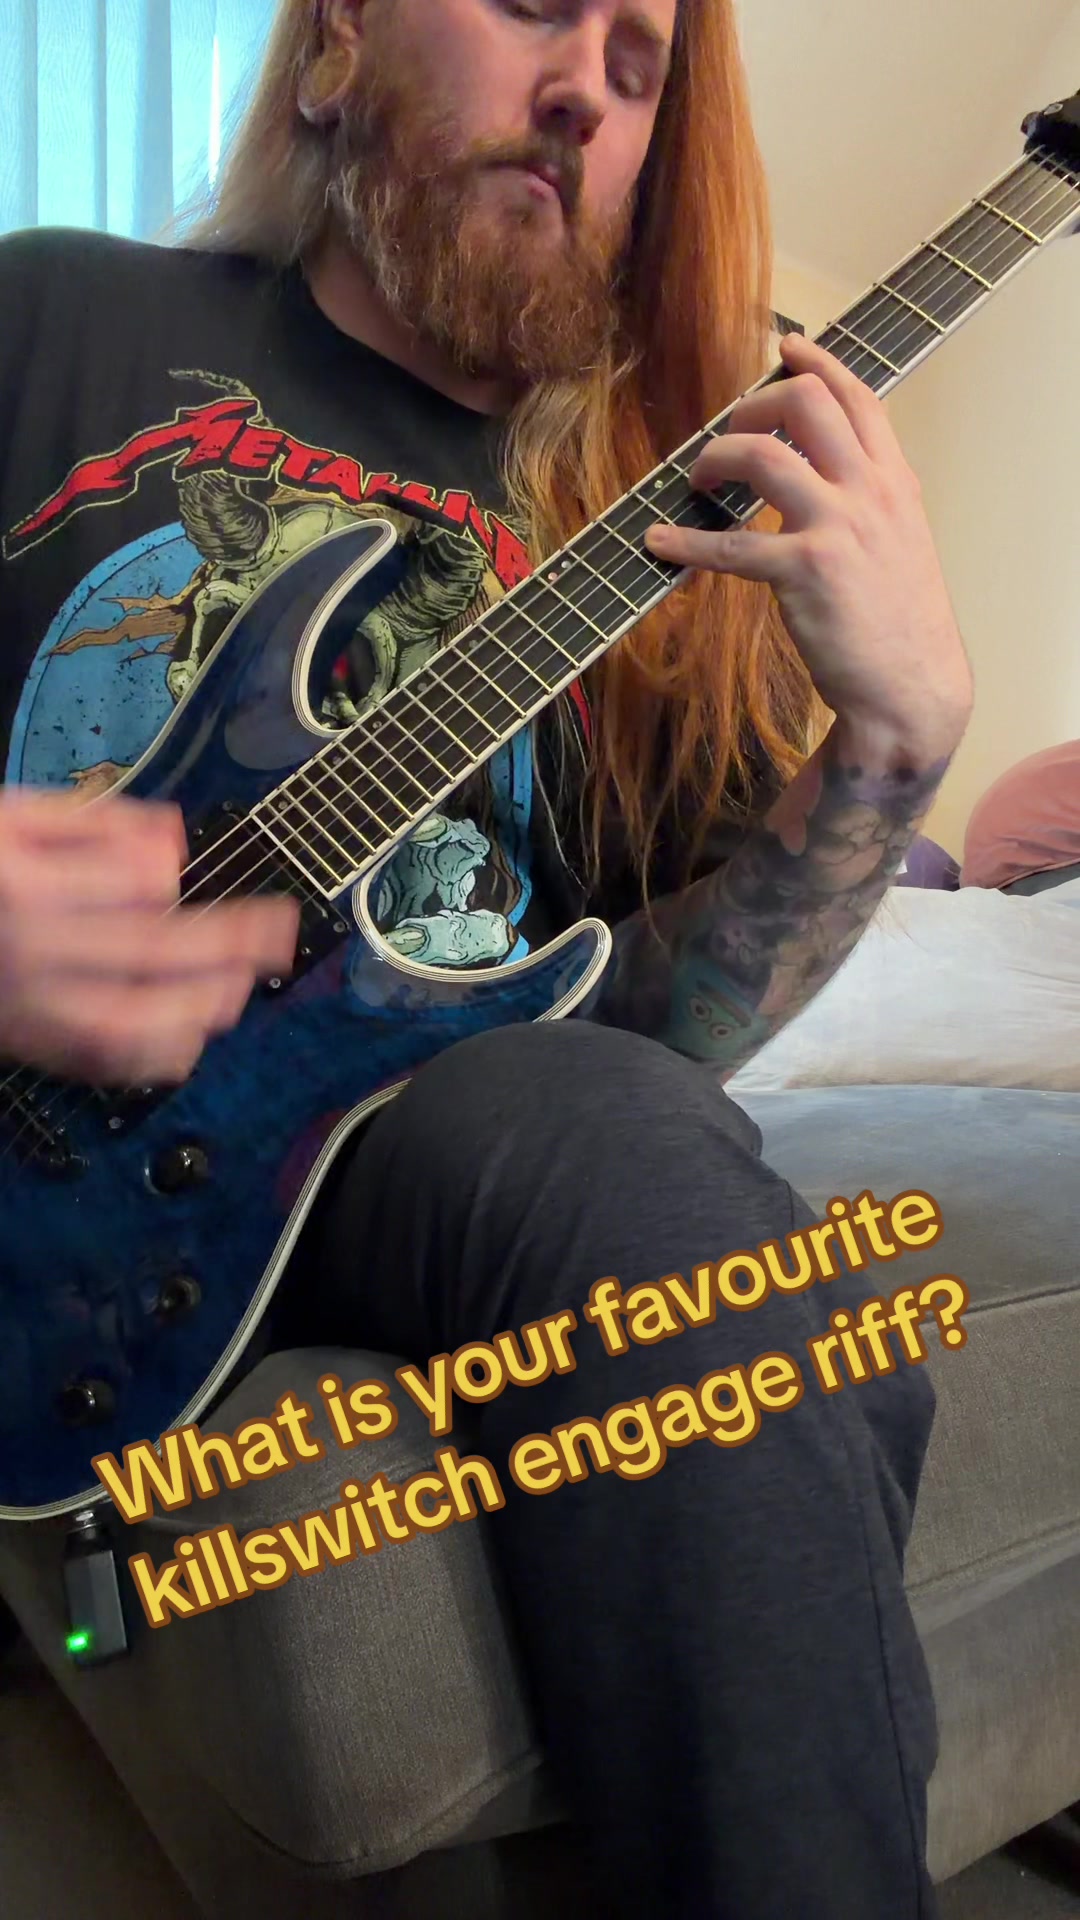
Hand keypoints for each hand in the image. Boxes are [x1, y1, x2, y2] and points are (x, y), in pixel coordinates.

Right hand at [0, 789, 299, 1084]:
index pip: (128, 886)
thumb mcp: (10, 819)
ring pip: (132, 1024)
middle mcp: (34, 953)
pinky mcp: (29, 1044)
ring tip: (241, 986)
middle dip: (229, 944)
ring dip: (199, 1007)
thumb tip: (173, 840)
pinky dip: (153, 1057)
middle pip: (150, 954)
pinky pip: (101, 1064)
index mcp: (28, 886)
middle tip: (281, 933)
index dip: (166, 874)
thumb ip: (90, 823)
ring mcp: (31, 1008)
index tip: (179, 864)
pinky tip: (189, 1038)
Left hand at [645, 333, 973, 765]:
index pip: (859, 398)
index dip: (818, 363)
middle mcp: (869, 493)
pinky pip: (730, 546)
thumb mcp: (902, 543)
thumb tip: (824, 476)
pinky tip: (658, 544)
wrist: (912, 688)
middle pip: (806, 406)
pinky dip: (685, 543)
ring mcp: (838, 529)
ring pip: (764, 456)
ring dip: (717, 458)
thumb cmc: (900, 624)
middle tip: (728, 433)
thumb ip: (870, 501)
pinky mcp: (805, 572)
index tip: (787, 347)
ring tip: (697, 481)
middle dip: (754, 406)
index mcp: (894, 483)